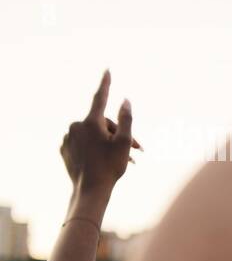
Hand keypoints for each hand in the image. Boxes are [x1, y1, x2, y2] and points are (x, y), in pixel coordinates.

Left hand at [61, 71, 137, 198]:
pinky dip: (94, 149)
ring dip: (108, 143)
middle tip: (138, 151)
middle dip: (119, 134)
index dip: (106, 83)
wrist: (90, 190)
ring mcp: (67, 138)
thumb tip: (125, 100)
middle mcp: (75, 126)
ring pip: (93, 135)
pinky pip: (82, 143)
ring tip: (124, 160)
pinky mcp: (64, 149)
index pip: (100, 97)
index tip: (107, 69)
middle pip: (102, 124)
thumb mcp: (124, 142)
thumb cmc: (110, 167)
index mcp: (90, 122)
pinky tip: (104, 161)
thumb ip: (126, 119)